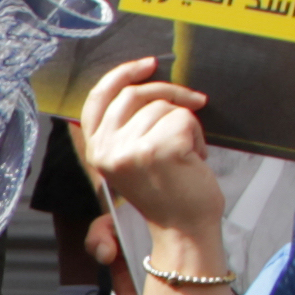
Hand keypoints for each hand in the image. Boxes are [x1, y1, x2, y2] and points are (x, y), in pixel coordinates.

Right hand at [72, 57, 225, 239]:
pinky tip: (194, 158)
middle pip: (135, 93)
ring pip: (164, 106)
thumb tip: (139, 84)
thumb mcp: (132, 159)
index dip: (122, 73)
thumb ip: (125, 126)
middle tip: (194, 101)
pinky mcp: (158, 149)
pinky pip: (184, 118)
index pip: (98, 98)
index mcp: (97, 150)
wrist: (183, 229)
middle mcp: (106, 149)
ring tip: (187, 154)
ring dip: (186, 124)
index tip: (148, 64)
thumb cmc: (167, 194)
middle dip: (170, 92)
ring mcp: (130, 149)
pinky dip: (198, 136)